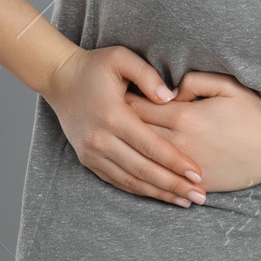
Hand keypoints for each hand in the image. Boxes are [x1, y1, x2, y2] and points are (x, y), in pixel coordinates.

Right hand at [44, 45, 208, 206]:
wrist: (60, 79)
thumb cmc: (95, 66)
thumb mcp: (122, 58)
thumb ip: (148, 75)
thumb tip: (170, 97)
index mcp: (113, 115)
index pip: (150, 145)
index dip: (175, 162)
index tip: (198, 174)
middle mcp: (101, 139)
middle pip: (143, 169)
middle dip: (173, 185)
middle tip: (200, 196)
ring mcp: (92, 153)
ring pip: (130, 180)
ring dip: (159, 193)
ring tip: (185, 201)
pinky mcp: (88, 160)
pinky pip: (117, 181)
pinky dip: (140, 190)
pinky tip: (160, 195)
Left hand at [124, 70, 260, 192]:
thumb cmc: (253, 115)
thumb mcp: (227, 86)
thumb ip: (194, 81)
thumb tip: (171, 90)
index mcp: (185, 116)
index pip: (140, 107)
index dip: (125, 99)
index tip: (114, 92)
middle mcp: (180, 143)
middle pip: (136, 133)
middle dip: (120, 122)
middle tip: (107, 113)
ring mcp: (184, 166)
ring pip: (144, 158)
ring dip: (128, 148)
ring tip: (117, 138)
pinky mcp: (193, 182)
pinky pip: (160, 177)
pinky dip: (145, 170)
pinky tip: (136, 162)